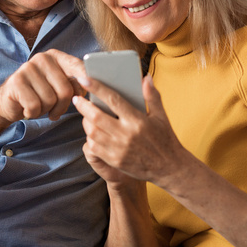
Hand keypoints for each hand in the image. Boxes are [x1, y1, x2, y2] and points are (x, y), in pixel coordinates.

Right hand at [0, 49, 86, 123]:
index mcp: (56, 56)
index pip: (79, 67)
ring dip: (46, 110)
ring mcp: (27, 68)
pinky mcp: (16, 81)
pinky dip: (33, 113)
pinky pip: (34, 105)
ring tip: (38, 106)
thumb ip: (75, 83)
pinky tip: (27, 108)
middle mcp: (42, 58)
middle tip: (54, 110)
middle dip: (62, 107)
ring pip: (50, 100)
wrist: (8, 102)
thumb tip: (94, 87)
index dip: (85, 85)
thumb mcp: (59, 87)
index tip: (84, 97)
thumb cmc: (39, 95)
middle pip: (65, 90)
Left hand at [73, 75, 187, 187]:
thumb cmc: (165, 139)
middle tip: (77, 99)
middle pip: (96, 116)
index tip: (85, 78)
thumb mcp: (161, 116)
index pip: (113, 100)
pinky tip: (91, 131)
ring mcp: (119, 149)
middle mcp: (126, 134)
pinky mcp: (115, 161)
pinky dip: (89, 137)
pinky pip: (94, 147)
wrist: (169, 168)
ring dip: (85, 121)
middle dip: (83, 106)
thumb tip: (146, 78)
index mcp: (137, 120)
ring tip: (84, 114)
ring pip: (93, 132)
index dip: (97, 88)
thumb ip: (152, 96)